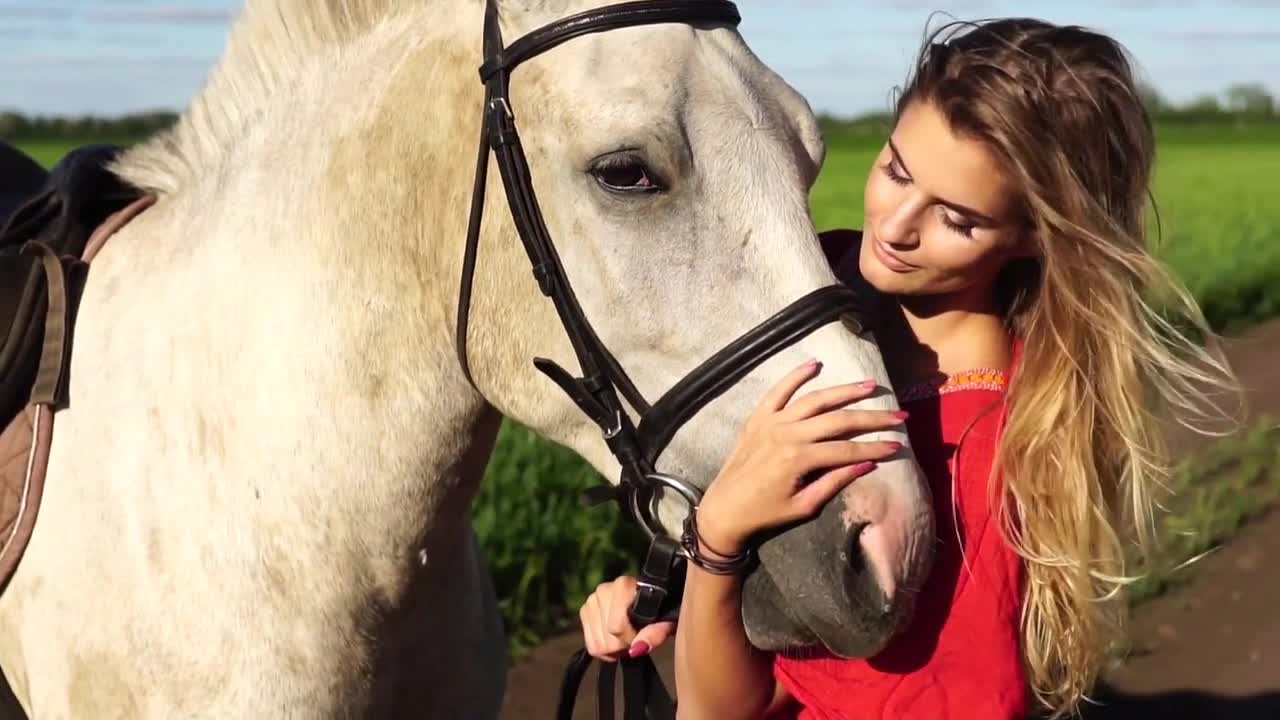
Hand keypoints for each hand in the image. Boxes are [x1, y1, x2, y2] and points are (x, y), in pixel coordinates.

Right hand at [579, 576, 676, 660]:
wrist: (651, 601)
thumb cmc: (662, 610)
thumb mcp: (667, 621)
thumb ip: (656, 633)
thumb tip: (637, 648)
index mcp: (623, 585)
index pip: (616, 627)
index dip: (631, 638)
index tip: (642, 635)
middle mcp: (603, 589)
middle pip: (608, 640)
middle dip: (623, 645)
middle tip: (635, 637)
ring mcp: (591, 600)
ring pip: (598, 645)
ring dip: (614, 648)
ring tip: (626, 636)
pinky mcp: (584, 611)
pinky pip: (590, 645)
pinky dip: (604, 648)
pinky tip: (615, 638)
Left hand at [695, 358, 905, 551]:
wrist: (723, 510)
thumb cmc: (765, 514)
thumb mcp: (804, 506)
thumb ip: (835, 482)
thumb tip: (868, 464)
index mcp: (798, 459)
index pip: (846, 450)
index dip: (874, 448)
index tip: (898, 445)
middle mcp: (786, 434)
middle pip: (837, 420)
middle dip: (871, 417)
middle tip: (898, 415)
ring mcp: (771, 422)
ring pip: (814, 400)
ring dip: (844, 391)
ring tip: (870, 385)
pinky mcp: (758, 418)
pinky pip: (778, 391)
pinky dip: (795, 375)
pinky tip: (815, 364)